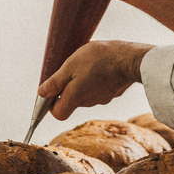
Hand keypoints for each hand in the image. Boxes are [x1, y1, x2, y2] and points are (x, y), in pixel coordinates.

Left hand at [38, 40, 153, 120]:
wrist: (131, 59)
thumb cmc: (100, 59)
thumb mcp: (71, 65)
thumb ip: (56, 81)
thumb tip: (42, 93)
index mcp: (76, 98)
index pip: (58, 113)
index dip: (51, 104)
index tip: (52, 90)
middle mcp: (89, 102)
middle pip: (72, 102)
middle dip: (68, 88)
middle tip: (70, 69)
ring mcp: (103, 98)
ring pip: (86, 94)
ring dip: (83, 82)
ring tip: (88, 64)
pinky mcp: (114, 92)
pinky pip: (99, 88)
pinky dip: (97, 80)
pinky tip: (101, 66)